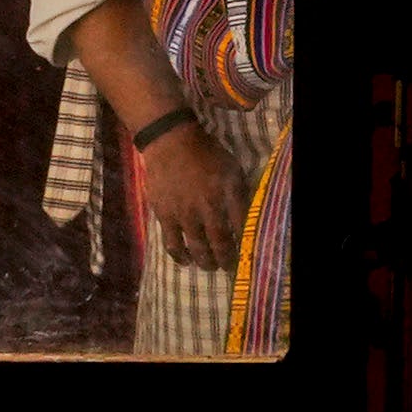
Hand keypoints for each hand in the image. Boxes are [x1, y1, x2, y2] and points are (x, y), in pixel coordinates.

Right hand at [134, 120, 248, 271]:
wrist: (171, 143)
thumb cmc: (205, 154)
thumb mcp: (232, 168)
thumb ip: (239, 193)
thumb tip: (245, 216)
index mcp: (227, 193)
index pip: (241, 227)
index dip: (245, 244)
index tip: (246, 254)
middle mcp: (207, 207)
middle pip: (220, 243)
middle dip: (227, 260)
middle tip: (229, 268)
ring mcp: (185, 214)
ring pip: (197, 248)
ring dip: (206, 262)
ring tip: (210, 267)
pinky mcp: (165, 216)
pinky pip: (172, 243)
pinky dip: (180, 256)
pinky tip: (185, 262)